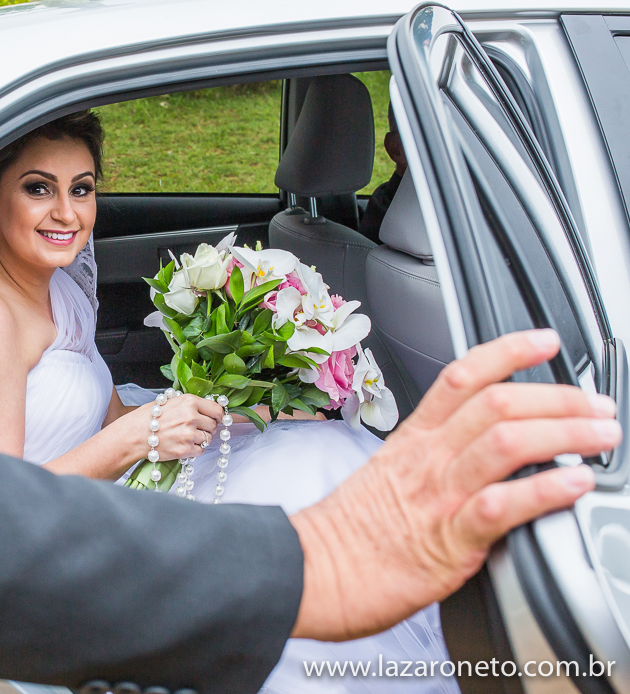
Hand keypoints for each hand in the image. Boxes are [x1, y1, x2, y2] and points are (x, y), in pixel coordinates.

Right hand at [118, 394, 221, 462]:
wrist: (134, 434)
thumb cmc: (148, 418)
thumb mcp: (169, 401)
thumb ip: (189, 403)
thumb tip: (206, 407)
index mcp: (189, 402)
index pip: (217, 409)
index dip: (218, 416)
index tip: (216, 419)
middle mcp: (191, 417)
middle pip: (213, 425)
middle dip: (207, 428)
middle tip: (194, 429)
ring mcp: (189, 434)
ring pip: (208, 439)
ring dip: (200, 439)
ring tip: (184, 437)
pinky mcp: (185, 449)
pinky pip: (200, 451)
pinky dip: (194, 450)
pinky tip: (182, 445)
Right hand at [289, 329, 620, 640]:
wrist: (313, 573)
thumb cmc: (350, 535)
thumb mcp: (388, 477)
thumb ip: (434, 460)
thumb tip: (481, 456)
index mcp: (414, 441)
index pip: (462, 378)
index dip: (508, 351)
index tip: (545, 342)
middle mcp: (428, 459)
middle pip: (496, 403)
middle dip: (557, 396)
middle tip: (597, 404)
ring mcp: (438, 496)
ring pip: (505, 442)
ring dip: (564, 433)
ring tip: (601, 436)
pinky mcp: (448, 540)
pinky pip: (502, 506)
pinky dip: (545, 489)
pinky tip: (574, 484)